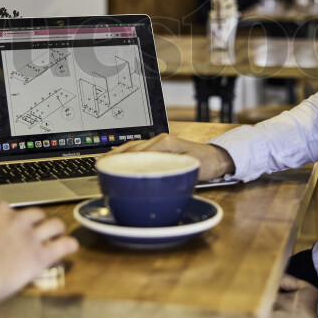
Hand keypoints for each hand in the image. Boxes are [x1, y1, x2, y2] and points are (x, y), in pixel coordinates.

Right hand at [0, 203, 78, 317]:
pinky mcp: (41, 256)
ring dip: (57, 230)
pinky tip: (70, 247)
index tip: (14, 229)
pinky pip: (63, 246)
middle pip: (37, 214)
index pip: (13, 211)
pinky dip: (69, 246)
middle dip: (38, 223)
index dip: (14, 221)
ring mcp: (31, 237)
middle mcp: (17, 220)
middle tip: (39, 231)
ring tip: (58, 236)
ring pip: (55, 225)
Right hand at [102, 134, 235, 180]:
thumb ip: (173, 171)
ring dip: (118, 153)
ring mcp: (159, 142)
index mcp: (165, 142)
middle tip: (99, 165)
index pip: (139, 151)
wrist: (218, 157)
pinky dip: (127, 153)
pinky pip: (139, 149)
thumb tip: (153, 177)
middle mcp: (160, 140)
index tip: (111, 167)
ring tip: (102, 160)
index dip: (124, 159)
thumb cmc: (206, 163)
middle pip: (132, 147)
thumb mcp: (191, 169)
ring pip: (134, 146)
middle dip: (115, 155)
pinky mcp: (160, 147)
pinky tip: (118, 157)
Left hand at [262, 275, 317, 317]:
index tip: (264, 299)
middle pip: (261, 313)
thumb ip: (288, 280)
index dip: (263, 299)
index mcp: (282, 301)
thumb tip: (276, 277)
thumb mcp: (304, 287)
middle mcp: (280, 315)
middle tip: (267, 312)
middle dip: (263, 312)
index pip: (263, 298)